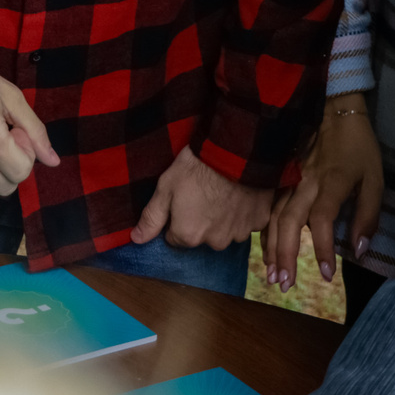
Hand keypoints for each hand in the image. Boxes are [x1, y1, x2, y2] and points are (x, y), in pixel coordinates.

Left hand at [130, 147, 273, 252]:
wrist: (235, 152)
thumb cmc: (196, 168)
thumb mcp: (165, 188)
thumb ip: (151, 217)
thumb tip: (136, 239)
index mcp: (188, 235)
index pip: (175, 237)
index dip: (177, 218)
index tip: (182, 199)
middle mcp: (214, 242)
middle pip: (202, 236)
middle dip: (201, 220)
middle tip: (202, 193)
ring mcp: (239, 234)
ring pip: (226, 231)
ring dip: (223, 217)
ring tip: (222, 192)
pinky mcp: (258, 222)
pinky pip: (247, 222)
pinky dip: (243, 212)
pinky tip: (240, 193)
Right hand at [264, 96, 382, 289]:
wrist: (331, 108)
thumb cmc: (357, 147)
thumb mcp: (375, 178)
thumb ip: (368, 215)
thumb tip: (359, 250)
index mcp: (332, 183)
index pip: (322, 220)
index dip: (323, 248)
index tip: (326, 276)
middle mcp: (306, 183)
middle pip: (290, 221)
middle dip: (286, 254)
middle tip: (285, 285)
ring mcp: (289, 179)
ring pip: (274, 216)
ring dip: (272, 247)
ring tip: (272, 274)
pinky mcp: (280, 177)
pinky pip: (269, 208)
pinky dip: (266, 231)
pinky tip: (265, 249)